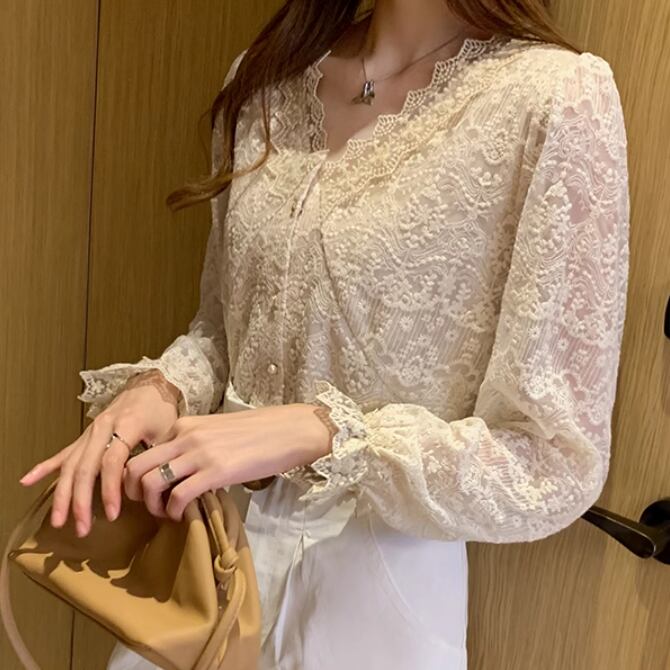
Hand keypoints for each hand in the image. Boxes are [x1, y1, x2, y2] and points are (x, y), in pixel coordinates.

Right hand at [19, 369, 180, 536]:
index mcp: (127, 425)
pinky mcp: (84, 435)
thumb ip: (160, 457)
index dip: (110, 489)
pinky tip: (27, 481)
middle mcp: (103, 428)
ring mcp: (90, 431)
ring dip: (62, 494)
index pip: (112, 462)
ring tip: (58, 521)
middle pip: (85, 467)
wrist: (151, 385)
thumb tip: (158, 488)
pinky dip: (44, 467)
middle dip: (81, 500)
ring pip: (70, 465)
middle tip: (82, 528)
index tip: (112, 513)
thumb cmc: (162, 411)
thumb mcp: (168, 432)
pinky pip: (62, 453)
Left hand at [124, 403, 333, 520]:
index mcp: (184, 425)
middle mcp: (185, 436)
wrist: (287, 430)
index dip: (137, 477)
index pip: (143, 451)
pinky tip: (184, 516)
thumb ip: (193, 446)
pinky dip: (173, 512)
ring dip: (151, 506)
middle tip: (148, 506)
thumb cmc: (257, 433)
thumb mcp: (215, 432)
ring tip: (166, 514)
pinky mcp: (215, 471)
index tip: (150, 492)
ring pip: (149, 482)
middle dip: (132, 493)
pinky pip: (177, 496)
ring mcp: (199, 453)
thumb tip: (177, 470)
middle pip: (134, 467)